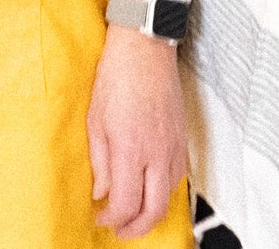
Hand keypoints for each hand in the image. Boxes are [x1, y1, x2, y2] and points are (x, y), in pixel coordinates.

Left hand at [86, 22, 186, 239]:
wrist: (145, 49)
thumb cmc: (115, 78)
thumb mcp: (95, 120)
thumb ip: (99, 161)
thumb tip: (102, 192)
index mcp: (131, 148)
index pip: (127, 203)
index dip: (113, 218)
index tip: (101, 216)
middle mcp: (158, 153)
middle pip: (154, 210)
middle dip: (136, 228)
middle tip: (119, 229)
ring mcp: (174, 147)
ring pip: (169, 196)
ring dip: (151, 211)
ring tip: (132, 213)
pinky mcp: (183, 140)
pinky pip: (177, 177)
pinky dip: (163, 191)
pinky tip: (148, 187)